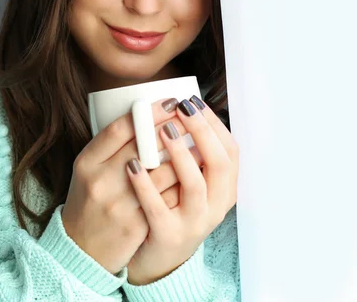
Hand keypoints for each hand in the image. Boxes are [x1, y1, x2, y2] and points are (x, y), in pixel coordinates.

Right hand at [61, 98, 181, 273]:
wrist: (80, 249)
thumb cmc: (88, 201)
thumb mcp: (88, 169)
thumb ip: (111, 146)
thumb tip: (146, 117)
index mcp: (87, 162)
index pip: (119, 129)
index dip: (148, 112)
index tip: (169, 101)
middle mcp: (101, 181)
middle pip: (142, 146)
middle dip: (170, 126)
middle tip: (189, 113)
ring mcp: (119, 205)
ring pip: (160, 172)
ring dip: (185, 152)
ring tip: (201, 137)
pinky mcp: (135, 225)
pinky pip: (167, 198)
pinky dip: (183, 181)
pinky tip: (198, 169)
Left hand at [125, 97, 238, 284]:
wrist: (154, 260)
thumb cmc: (170, 211)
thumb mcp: (188, 186)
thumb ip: (190, 157)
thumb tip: (178, 110)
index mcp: (222, 191)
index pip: (230, 153)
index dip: (214, 125)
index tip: (194, 102)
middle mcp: (213, 207)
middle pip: (218, 165)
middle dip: (201, 132)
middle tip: (181, 109)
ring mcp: (193, 224)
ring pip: (194, 186)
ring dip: (180, 154)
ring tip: (164, 130)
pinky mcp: (167, 236)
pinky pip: (158, 208)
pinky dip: (145, 184)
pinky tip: (132, 165)